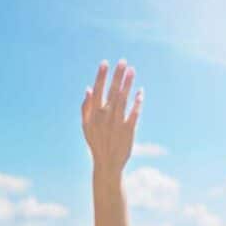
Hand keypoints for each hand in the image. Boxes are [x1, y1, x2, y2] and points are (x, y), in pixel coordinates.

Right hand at [81, 60, 142, 174]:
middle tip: (123, 61)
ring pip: (123, 100)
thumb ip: (86, 108)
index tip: (105, 63)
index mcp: (94, 115)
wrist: (107, 163)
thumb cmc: (96, 142)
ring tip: (132, 70)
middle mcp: (105, 117)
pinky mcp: (128, 130)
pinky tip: (140, 92)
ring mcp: (117, 123)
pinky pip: (134, 113)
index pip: (98, 91)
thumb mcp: (86, 126)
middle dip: (117, 76)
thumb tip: (88, 89)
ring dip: (128, 84)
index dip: (101, 76)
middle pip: (112, 92)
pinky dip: (137, 102)